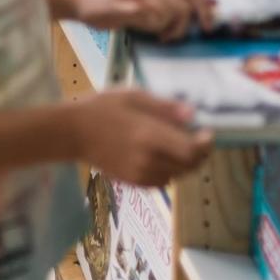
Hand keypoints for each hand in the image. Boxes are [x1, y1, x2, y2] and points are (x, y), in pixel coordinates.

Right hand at [70, 89, 213, 186]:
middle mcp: (149, 160)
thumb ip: (164, 107)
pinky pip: (162, 181)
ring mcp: (140, 174)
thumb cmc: (102, 108)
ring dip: (185, 163)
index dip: (205, 145)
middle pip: (189, 166)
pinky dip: (169, 171)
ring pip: (177, 175)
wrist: (73, 133)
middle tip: (197, 139)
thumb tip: (192, 115)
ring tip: (178, 146)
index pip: (191, 150)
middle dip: (199, 154)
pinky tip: (160, 156)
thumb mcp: (133, 97)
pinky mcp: (133, 182)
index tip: (206, 133)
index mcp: (150, 136)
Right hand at [72, 0, 216, 41]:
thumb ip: (160, 9)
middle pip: (186, 0)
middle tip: (202, 31)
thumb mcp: (140, 5)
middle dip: (200, 17)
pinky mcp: (129, 7)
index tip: (217, 10)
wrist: (83, 0)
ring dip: (172, 27)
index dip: (206, 0)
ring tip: (163, 37)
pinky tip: (150, 33)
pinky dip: (155, 27)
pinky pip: (151, 18)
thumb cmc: (112, 7)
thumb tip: (184, 17)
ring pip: (171, 11)